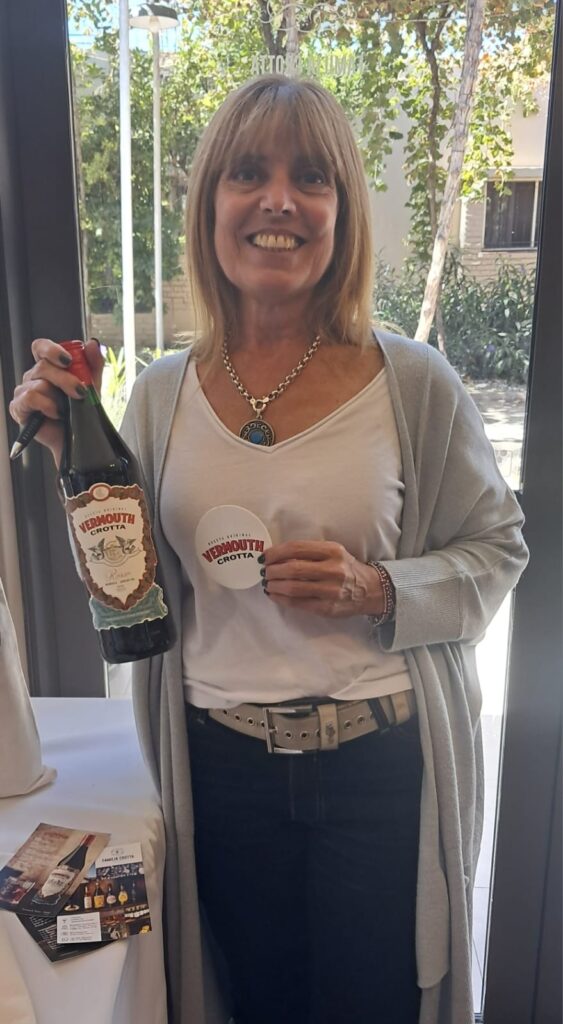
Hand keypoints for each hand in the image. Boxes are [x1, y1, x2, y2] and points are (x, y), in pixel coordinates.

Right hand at [9, 338, 104, 464]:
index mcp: (48, 368)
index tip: (69, 360)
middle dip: (65, 379)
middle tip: (80, 391)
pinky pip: (30, 398)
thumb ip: (93, 364)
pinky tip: (55, 414)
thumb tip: (92, 343)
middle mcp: (33, 377)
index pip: (41, 348)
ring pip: (39, 384)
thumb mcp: (92, 386)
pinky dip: (47, 406)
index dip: (52, 349)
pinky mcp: (19, 408)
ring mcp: (24, 392)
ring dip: (58, 397)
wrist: (77, 438)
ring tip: (67, 409)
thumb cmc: (80, 412)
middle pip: (43, 366)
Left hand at [261, 540, 385, 618]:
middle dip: (272, 570)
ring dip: (274, 585)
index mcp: (332, 550)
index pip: (296, 548)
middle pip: (292, 569)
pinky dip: (281, 599)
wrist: (369, 590)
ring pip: (293, 588)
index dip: (275, 552)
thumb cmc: (345, 568)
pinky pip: (298, 603)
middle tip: (264, 572)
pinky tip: (275, 594)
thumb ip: (309, 552)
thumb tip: (276, 556)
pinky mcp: (327, 608)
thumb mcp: (332, 552)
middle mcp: (333, 569)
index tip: (264, 557)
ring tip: (267, 583)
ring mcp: (331, 590)